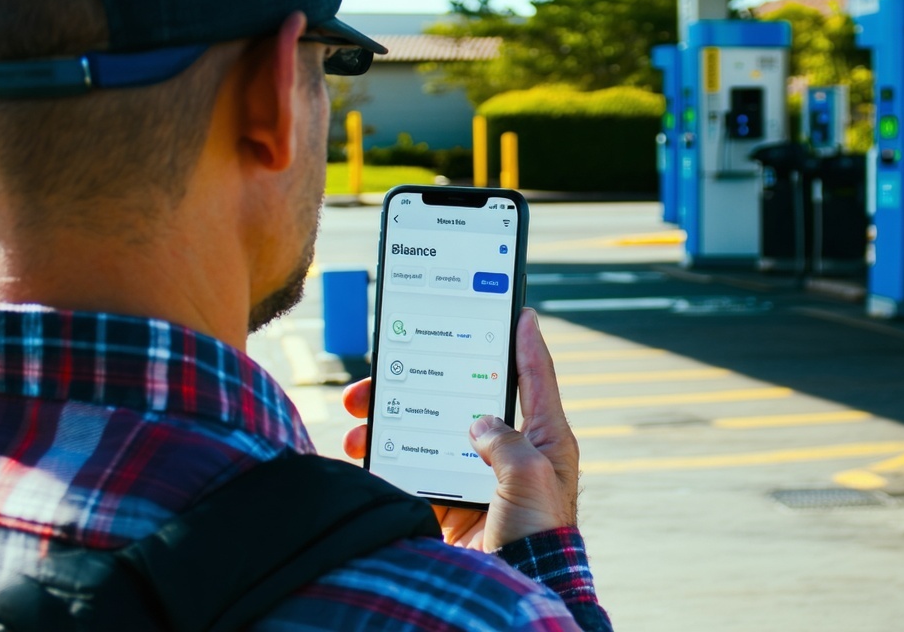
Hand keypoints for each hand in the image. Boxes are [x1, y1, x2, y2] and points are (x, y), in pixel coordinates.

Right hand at [341, 307, 578, 551]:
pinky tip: (362, 450)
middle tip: (390, 368)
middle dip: (425, 381)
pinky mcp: (449, 504)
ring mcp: (478, 478)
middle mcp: (512, 454)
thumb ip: (506, 442)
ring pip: (431, 433)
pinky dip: (387, 459)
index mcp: (546, 441)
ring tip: (358, 417)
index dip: (528, 343)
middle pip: (466, 401)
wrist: (511, 591)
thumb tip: (477, 424)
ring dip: (394, 421)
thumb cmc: (539, 537)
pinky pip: (414, 472)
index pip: (537, 379)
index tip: (519, 312)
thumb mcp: (532, 478)